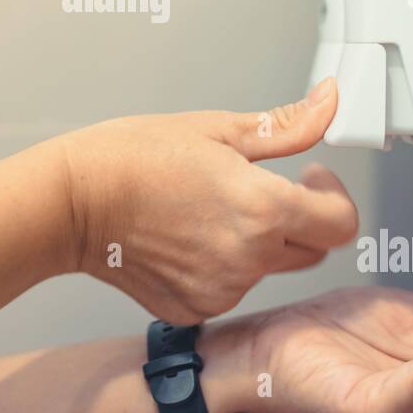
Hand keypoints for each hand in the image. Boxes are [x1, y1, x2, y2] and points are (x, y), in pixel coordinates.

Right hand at [60, 78, 355, 323]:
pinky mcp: (194, 309)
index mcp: (262, 210)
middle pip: (310, 250)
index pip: (341, 223)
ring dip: (254, 243)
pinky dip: (219, 266)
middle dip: (297, 219)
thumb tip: (328, 103)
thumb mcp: (217, 129)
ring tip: (205, 208)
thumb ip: (286, 127)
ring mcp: (220, 291)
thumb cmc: (131, 158)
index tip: (312, 178)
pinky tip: (186, 236)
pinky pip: (228, 289)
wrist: (71, 202)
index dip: (333, 196)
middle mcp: (247, 259)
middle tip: (256, 189)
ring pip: (266, 269)